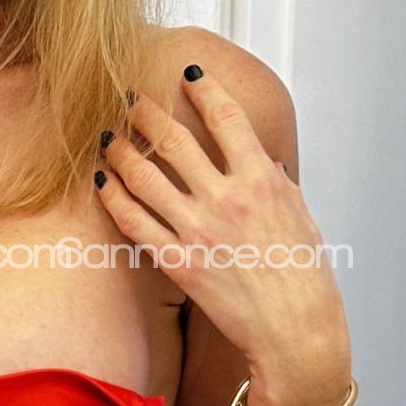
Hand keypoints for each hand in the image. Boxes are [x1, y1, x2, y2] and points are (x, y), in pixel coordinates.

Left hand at [93, 67, 350, 396]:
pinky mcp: (178, 262)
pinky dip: (113, 198)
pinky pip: (134, 222)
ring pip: (144, 177)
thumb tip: (262, 160)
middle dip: (146, 113)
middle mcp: (226, 198)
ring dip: (120, 151)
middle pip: (174, 140)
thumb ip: (275, 183)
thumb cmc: (304, 277)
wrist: (294, 331)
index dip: (204, 89)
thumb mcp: (300, 216)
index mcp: (261, 180)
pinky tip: (102, 183)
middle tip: (128, 97)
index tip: (188, 73)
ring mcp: (198, 230)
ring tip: (106, 137)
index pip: (227, 118)